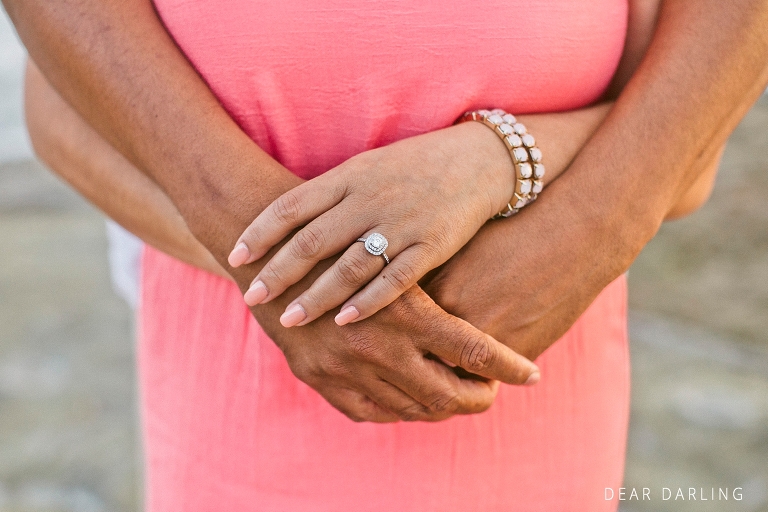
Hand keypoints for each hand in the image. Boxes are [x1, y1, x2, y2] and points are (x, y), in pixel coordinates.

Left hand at [228, 121, 515, 326]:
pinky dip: (368, 302)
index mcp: (349, 176)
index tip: (236, 256)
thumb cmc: (414, 166)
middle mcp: (369, 199)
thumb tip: (289, 228)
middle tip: (251, 298)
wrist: (478, 160)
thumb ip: (331, 195)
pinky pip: (395, 279)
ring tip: (289, 320)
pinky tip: (345, 321)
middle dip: (278, 272)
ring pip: (349, 266)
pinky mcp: (431, 246)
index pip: (293, 205)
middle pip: (313, 240)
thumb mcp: (367, 167)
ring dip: (316, 296)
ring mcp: (401, 224)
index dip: (260, 232)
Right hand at [250, 259, 540, 421]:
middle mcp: (380, 347)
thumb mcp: (395, 256)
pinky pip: (369, 412)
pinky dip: (394, 410)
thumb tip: (482, 310)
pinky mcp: (319, 379)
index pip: (475, 351)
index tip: (532, 375)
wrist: (274, 249)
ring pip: (409, 408)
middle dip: (475, 399)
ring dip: (436, 406)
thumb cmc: (344, 243)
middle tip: (488, 394)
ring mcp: (347, 369)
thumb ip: (433, 283)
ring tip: (452, 395)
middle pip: (447, 393)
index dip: (509, 368)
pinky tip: (407, 398)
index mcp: (407, 312)